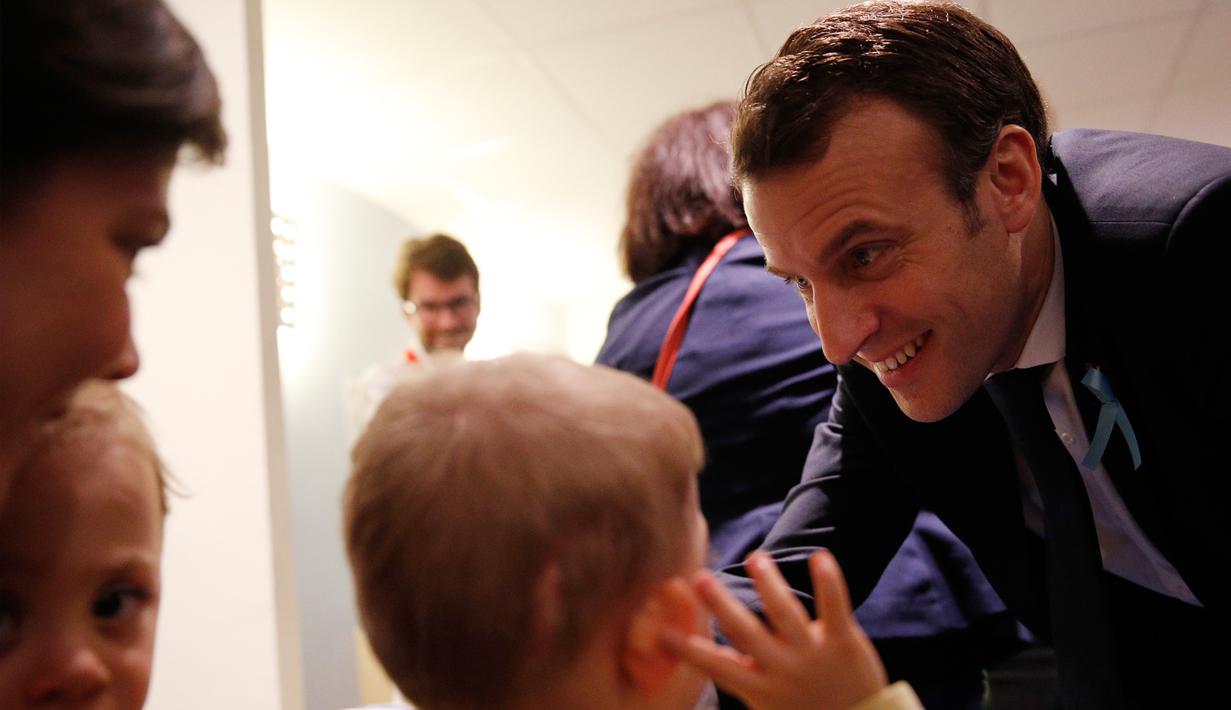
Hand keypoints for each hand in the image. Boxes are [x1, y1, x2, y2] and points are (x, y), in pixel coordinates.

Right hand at [660, 550, 887, 709]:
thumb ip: (740, 674)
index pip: (716, 666)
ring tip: (755, 559)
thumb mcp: (765, 701)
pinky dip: (829, 582)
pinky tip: (821, 557)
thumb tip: (703, 650)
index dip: (688, 649)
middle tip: (699, 578)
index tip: (661, 632)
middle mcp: (782, 670)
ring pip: (787, 614)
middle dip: (722, 604)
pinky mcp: (844, 643)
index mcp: (759, 686)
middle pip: (746, 632)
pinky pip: (835, 608)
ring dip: (769, 584)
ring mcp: (813, 655)